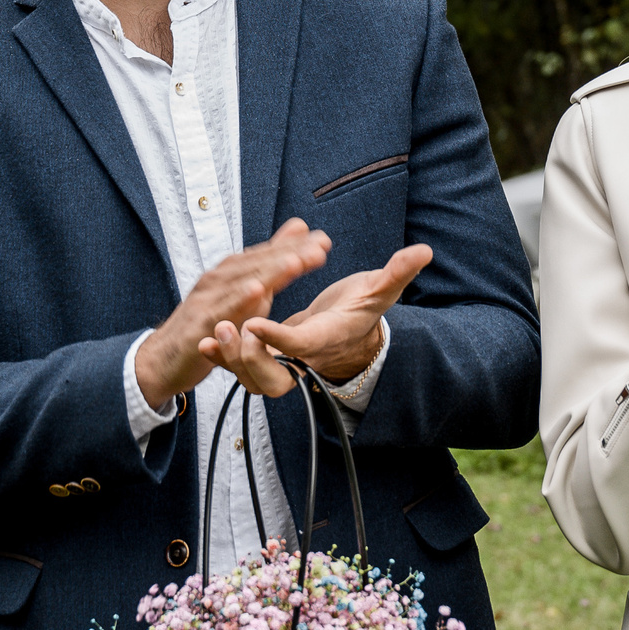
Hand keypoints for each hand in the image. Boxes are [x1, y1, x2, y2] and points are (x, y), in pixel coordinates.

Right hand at [134, 219, 332, 407]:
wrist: (163, 357)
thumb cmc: (206, 322)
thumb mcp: (242, 293)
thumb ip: (270, 265)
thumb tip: (298, 231)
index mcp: (230, 273)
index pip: (266, 255)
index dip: (295, 246)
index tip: (323, 239)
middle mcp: (218, 280)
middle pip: (257, 263)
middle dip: (289, 253)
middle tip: (319, 246)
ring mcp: (207, 300)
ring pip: (241, 281)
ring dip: (269, 271)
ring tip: (296, 262)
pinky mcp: (198, 324)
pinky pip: (220, 311)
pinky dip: (238, 299)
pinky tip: (257, 290)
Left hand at [210, 244, 432, 395]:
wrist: (352, 337)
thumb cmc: (362, 310)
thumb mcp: (380, 290)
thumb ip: (398, 273)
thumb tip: (423, 251)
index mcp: (327, 339)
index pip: (300, 345)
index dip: (277, 338)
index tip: (254, 323)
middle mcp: (303, 358)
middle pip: (273, 378)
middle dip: (247, 359)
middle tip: (229, 330)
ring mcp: (284, 363)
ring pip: (253, 378)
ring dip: (230, 360)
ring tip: (211, 334)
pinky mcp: (269, 358)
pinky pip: (242, 367)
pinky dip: (222, 357)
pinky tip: (205, 339)